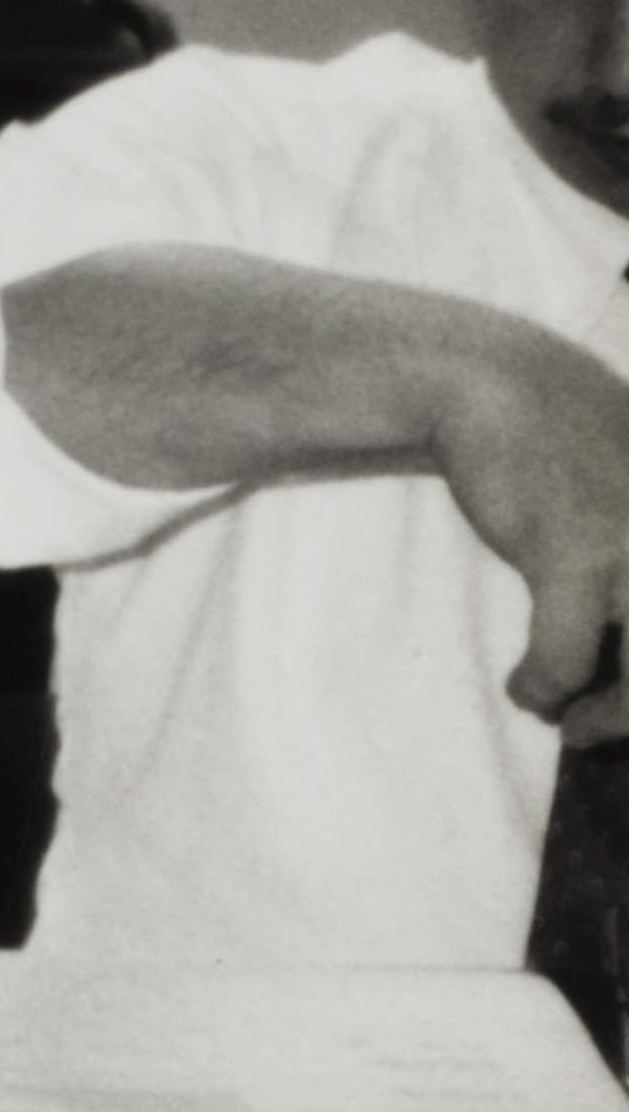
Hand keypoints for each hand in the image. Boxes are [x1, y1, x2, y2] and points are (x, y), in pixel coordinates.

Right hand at [433, 324, 628, 742]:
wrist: (496, 384)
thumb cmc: (570, 444)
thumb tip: (623, 631)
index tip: (624, 689)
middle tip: (602, 727)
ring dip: (609, 715)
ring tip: (576, 723)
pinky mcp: (576, 554)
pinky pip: (567, 654)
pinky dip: (545, 685)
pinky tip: (525, 689)